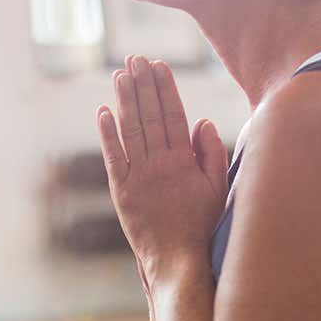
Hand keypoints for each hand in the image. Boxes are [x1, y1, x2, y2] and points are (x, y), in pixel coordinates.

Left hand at [97, 56, 228, 281]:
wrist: (176, 260)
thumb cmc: (201, 225)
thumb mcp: (218, 189)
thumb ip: (211, 153)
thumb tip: (202, 121)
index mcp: (184, 161)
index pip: (173, 114)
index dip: (165, 87)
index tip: (159, 65)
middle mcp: (158, 164)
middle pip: (149, 116)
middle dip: (142, 85)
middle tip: (134, 59)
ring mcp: (137, 176)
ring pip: (130, 130)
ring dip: (124, 100)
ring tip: (120, 75)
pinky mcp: (120, 190)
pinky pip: (112, 155)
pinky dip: (107, 132)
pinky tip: (103, 111)